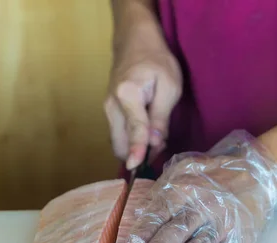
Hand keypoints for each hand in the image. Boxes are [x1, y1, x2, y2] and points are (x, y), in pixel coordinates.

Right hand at [104, 26, 181, 169]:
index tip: (136, 167)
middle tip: (161, 147)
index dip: (137, 150)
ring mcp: (106, 109)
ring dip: (135, 149)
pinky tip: (147, 135)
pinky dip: (131, 141)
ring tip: (156, 138)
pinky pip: (118, 135)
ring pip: (117, 142)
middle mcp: (111, 105)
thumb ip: (161, 117)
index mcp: (127, 94)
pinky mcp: (109, 112)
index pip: (134, 129)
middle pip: (120, 144)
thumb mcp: (169, 87)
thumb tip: (155, 144)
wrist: (135, 42)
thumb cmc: (157, 61)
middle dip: (138, 154)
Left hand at [126, 130, 276, 242]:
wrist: (257, 170)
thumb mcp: (184, 170)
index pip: (160, 211)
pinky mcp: (241, 234)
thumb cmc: (212, 175)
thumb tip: (139, 213)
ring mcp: (223, 221)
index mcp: (183, 189)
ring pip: (203, 242)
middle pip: (178, 228)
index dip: (146, 229)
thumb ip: (161, 191)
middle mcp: (201, 205)